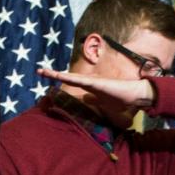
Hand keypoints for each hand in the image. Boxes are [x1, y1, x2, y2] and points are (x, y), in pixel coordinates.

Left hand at [37, 69, 154, 107]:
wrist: (135, 96)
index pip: (71, 82)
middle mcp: (89, 82)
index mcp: (90, 87)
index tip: (49, 77)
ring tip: (42, 71)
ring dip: (56, 74)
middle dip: (53, 74)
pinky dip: (68, 77)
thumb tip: (85, 100)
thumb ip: (94, 101)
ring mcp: (92, 82)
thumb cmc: (121, 100)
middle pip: (67, 77)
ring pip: (70, 77)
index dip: (59, 79)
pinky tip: (58, 75)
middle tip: (39, 71)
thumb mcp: (103, 104)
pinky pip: (79, 80)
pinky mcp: (96, 83)